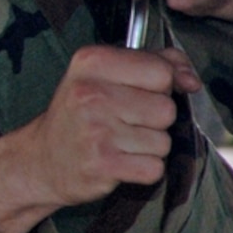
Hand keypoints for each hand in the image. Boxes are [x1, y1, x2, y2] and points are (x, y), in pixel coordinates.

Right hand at [0, 44, 201, 232]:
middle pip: (166, 109)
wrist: (40, 159)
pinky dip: (142, 170)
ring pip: (163, 141)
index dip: (160, 87)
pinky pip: (153, 168)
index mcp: (91, 61)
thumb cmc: (81, 113)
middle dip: (153, 121)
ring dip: (147, 148)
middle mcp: (90, 92)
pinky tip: (119, 163)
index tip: (137, 95)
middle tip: (121, 123)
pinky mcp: (101, 163)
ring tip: (118, 143)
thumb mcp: (107, 75)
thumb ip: (157, 63)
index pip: (161, 71)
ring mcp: (95, 129)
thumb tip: (191, 81)